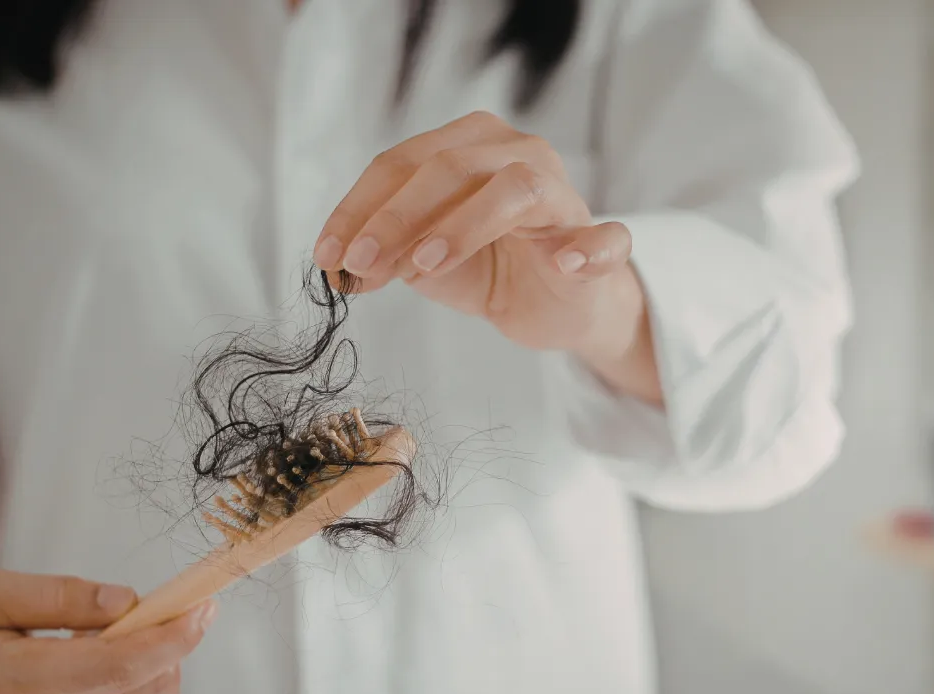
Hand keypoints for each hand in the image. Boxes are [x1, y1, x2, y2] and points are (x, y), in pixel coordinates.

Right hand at [0, 570, 215, 693]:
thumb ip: (60, 594)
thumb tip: (126, 601)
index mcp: (8, 683)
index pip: (117, 667)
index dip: (171, 636)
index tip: (201, 605)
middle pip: (146, 686)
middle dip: (172, 640)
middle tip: (155, 607)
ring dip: (154, 663)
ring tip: (107, 640)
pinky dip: (137, 688)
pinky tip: (99, 671)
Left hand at [313, 111, 660, 403]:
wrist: (558, 306)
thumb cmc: (491, 268)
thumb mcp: (425, 262)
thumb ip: (390, 255)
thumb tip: (345, 266)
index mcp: (468, 147)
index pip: (402, 164)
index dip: (358, 209)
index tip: (327, 256)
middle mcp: (516, 153)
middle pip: (450, 166)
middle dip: (396, 216)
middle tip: (361, 264)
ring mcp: (562, 194)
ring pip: (516, 188)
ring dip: (465, 224)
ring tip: (425, 265)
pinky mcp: (598, 241)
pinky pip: (605, 237)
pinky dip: (588, 248)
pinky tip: (565, 263)